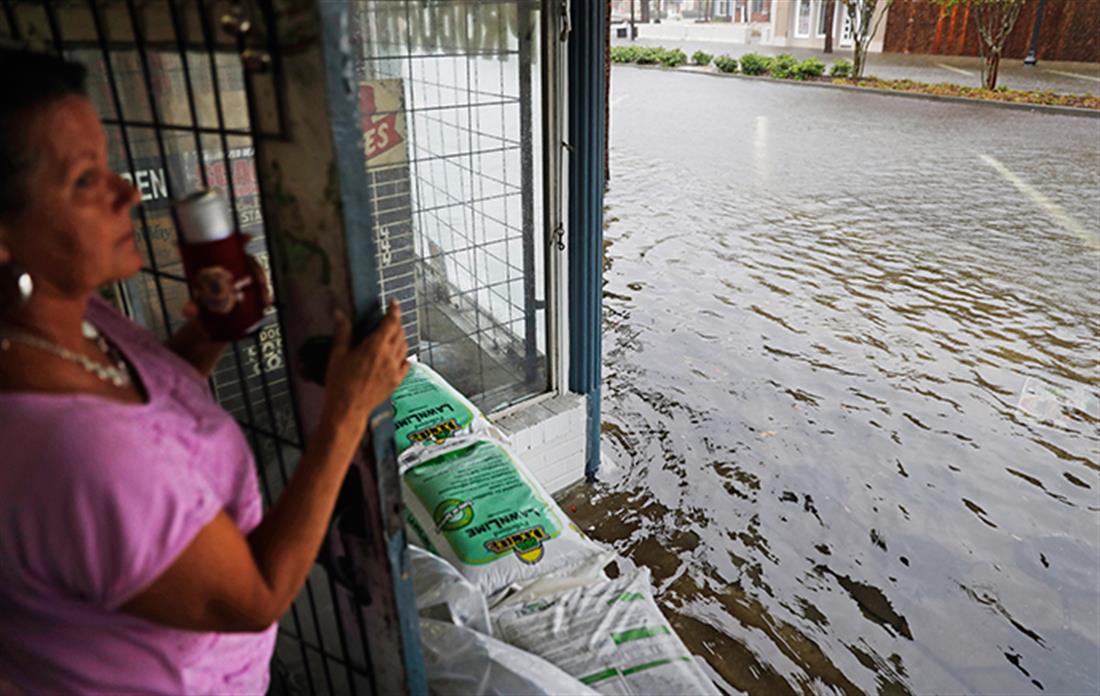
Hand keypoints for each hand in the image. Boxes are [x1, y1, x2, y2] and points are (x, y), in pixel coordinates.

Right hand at [321, 300, 408, 434]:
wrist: (348, 409)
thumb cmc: (340, 384)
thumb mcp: (337, 355)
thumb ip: (343, 332)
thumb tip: (340, 314)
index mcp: (375, 346)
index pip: (390, 322)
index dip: (394, 310)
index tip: (394, 304)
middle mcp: (389, 356)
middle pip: (400, 333)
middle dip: (396, 323)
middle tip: (390, 319)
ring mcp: (395, 369)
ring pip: (405, 346)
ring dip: (401, 337)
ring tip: (393, 334)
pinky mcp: (396, 381)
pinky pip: (406, 364)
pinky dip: (404, 355)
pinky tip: (398, 355)